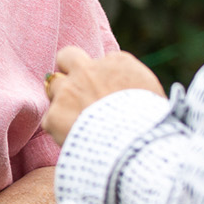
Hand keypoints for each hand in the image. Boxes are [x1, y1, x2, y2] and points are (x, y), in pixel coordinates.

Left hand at [43, 46, 162, 145]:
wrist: (137, 147)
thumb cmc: (153, 126)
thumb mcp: (153, 96)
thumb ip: (136, 88)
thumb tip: (134, 96)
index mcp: (118, 62)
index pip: (102, 61)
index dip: (103, 79)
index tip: (108, 94)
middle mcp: (89, 70)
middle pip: (67, 56)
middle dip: (68, 69)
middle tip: (75, 90)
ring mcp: (69, 90)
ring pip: (53, 87)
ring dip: (62, 101)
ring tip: (77, 122)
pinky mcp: (55, 114)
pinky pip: (51, 119)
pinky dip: (59, 130)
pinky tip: (75, 140)